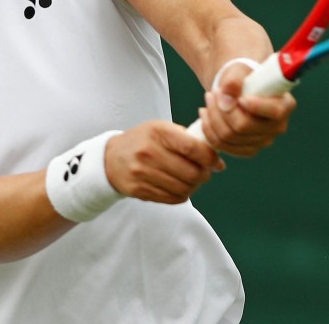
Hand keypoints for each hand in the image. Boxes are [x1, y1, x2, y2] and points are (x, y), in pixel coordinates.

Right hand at [104, 121, 223, 203]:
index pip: (193, 148)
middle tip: (205, 172)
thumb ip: (188, 139)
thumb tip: (217, 160)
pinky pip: (172, 199)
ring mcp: (142, 172)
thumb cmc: (143, 141)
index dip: (210, 158)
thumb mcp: (162, 129)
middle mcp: (149, 152)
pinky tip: (179, 186)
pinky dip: (181, 195)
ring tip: (192, 180)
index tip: (216, 162)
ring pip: (183, 189)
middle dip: (204, 175)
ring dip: (194, 186)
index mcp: (158, 131)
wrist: (111, 158)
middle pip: (191, 172)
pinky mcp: (139, 189)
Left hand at [197, 61, 296, 156]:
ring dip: (212, 117)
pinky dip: (209, 130)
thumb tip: (226, 100)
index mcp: (285, 105)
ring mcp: (263, 141)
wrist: (240, 89)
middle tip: (212, 93)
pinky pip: (223, 145)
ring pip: (229, 136)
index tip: (241, 98)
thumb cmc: (244, 77)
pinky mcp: (247, 149)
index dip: (256, 106)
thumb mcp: (239, 70)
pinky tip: (205, 115)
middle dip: (222, 109)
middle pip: (243, 126)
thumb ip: (233, 81)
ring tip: (208, 99)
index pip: (275, 111)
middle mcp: (278, 126)